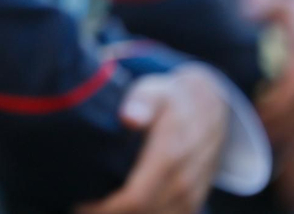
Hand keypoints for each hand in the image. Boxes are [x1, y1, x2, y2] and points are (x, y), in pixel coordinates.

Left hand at [74, 65, 228, 213]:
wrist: (212, 111)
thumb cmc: (173, 101)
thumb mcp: (156, 91)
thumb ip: (142, 102)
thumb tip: (129, 117)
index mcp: (170, 156)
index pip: (136, 197)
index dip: (106, 208)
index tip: (81, 204)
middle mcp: (183, 181)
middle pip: (142, 213)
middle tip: (82, 207)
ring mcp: (191, 195)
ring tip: (97, 208)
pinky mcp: (193, 202)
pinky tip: (122, 208)